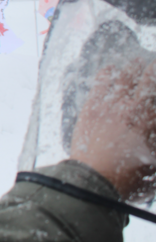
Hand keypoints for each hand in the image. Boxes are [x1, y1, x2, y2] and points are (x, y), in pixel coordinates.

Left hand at [70, 59, 155, 200]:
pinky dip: (106, 74)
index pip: (155, 95)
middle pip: (145, 82)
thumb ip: (154, 137)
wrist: (96, 179)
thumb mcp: (154, 162)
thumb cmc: (130, 176)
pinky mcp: (91, 108)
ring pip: (123, 79)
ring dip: (131, 68)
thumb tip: (151, 124)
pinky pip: (100, 84)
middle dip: (150, 71)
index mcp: (150, 121)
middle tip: (151, 64)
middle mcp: (133, 109)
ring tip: (136, 62)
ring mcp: (111, 106)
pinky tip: (109, 68)